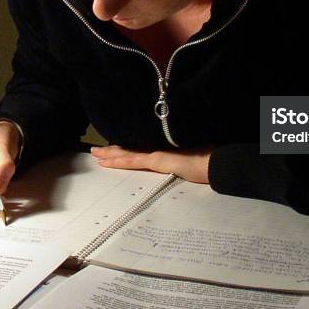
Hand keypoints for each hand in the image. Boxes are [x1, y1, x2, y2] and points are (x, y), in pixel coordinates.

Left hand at [91, 145, 211, 183]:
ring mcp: (156, 153)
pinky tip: (106, 161)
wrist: (213, 161)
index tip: (112, 147)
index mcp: (164, 149)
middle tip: (96, 150)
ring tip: (95, 155)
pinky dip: (118, 161)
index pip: (139, 150)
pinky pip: (132, 161)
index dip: (124, 148)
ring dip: (110, 154)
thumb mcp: (191, 160)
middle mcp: (157, 148)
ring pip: (127, 154)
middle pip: (130, 149)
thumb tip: (182, 160)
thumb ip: (182, 158)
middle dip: (112, 150)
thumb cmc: (206, 160)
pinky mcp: (156, 159)